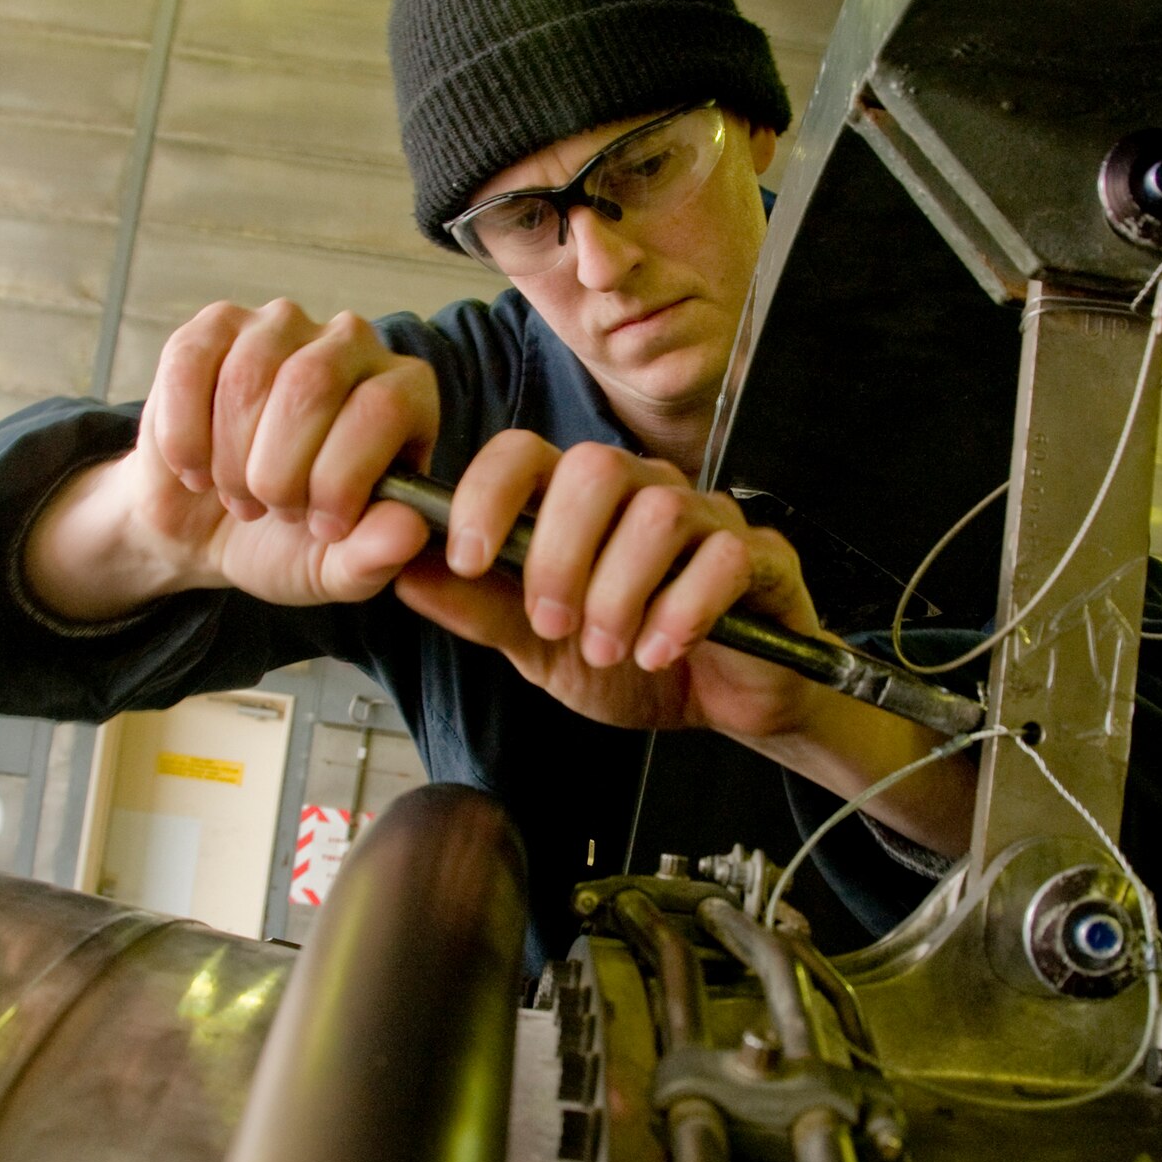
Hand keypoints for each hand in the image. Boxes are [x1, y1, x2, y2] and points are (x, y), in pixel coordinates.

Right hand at [24, 300, 439, 618]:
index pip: (383, 407)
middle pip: (312, 385)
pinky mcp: (215, 327)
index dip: (342, 477)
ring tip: (238, 493)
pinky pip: (191, 365)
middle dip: (278, 472)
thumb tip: (406, 532)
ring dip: (230, 460)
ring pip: (248, 377)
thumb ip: (374, 557)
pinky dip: (184, 436)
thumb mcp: (333, 568)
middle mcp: (352, 343)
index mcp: (404, 394)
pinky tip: (195, 469)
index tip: (321, 527)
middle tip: (273, 510)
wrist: (206, 529)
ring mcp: (282, 326)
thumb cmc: (287, 540)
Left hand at [392, 430, 828, 737]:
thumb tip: (400, 571)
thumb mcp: (537, 647)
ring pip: (660, 511)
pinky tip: (660, 652)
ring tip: (608, 650)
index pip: (525, 454)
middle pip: (594, 469)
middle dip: (559, 552)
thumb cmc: (630, 662)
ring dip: (620, 590)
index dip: (489, 494)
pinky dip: (684, 609)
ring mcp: (707, 518)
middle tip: (550, 624)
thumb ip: (478, 608)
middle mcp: (642, 491)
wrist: (718, 708)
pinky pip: (726, 556)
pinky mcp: (761, 557)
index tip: (469, 560)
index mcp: (578, 502)